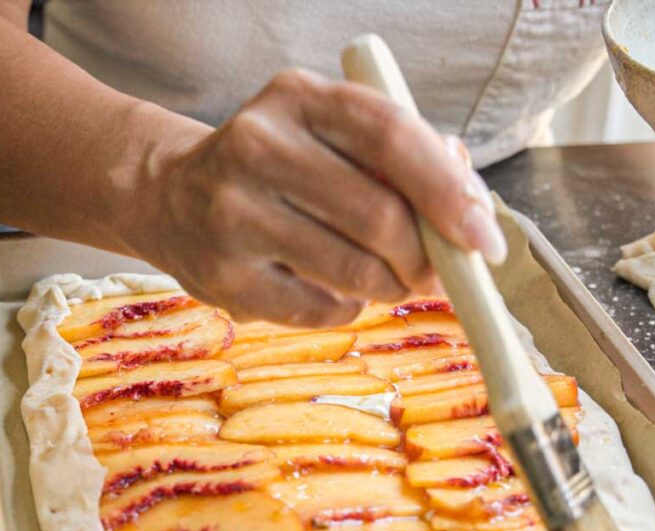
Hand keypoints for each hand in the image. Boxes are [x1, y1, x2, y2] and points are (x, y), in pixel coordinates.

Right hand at [147, 69, 506, 325]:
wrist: (171, 196)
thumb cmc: (278, 165)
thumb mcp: (328, 131)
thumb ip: (402, 151)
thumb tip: (468, 199)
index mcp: (297, 97)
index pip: (391, 136)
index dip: (448, 191)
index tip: (483, 238)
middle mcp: (257, 147)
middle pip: (378, 216)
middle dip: (424, 256)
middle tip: (435, 271)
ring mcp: (233, 215)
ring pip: (353, 270)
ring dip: (391, 287)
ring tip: (389, 280)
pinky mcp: (223, 276)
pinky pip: (320, 310)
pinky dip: (349, 308)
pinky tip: (338, 291)